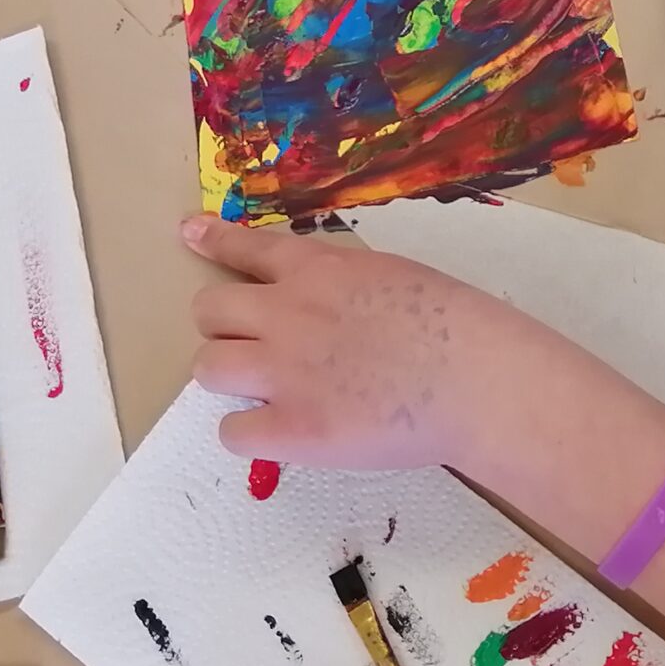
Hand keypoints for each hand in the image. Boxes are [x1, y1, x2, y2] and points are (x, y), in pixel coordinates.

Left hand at [185, 216, 561, 472]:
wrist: (476, 378)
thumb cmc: (458, 324)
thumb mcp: (394, 276)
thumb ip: (344, 288)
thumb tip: (324, 310)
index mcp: (319, 271)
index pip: (247, 248)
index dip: (212, 240)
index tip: (188, 233)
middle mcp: (288, 315)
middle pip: (207, 310)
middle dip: (223, 325)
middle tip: (252, 343)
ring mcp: (284, 374)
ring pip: (207, 367)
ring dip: (228, 375)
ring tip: (259, 387)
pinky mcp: (292, 430)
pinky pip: (232, 432)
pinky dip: (248, 432)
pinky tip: (276, 431)